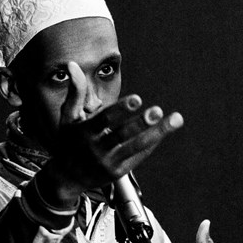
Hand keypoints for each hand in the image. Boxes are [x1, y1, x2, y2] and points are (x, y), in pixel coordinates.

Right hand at [38, 61, 183, 205]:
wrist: (66, 178)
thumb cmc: (69, 142)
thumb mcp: (67, 118)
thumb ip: (75, 92)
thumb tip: (73, 64)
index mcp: (84, 133)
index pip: (105, 119)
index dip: (121, 109)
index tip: (137, 99)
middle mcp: (96, 149)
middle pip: (122, 135)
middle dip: (141, 123)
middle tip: (158, 111)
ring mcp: (108, 162)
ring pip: (135, 146)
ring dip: (157, 133)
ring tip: (175, 119)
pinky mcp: (117, 172)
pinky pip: (137, 156)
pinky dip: (151, 144)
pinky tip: (163, 131)